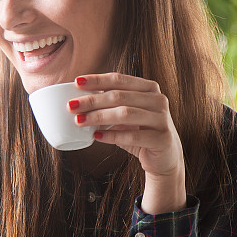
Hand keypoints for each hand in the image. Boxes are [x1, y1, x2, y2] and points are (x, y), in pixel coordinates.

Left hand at [69, 73, 185, 213]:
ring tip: (79, 121)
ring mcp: (162, 119)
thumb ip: (110, 104)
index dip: (97, 80)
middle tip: (71, 106)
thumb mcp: (127, 114)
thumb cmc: (140, 132)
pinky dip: (111, 135)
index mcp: (149, 88)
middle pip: (119, 96)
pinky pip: (132, 136)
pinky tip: (96, 136)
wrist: (165, 157)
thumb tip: (77, 99)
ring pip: (125, 113)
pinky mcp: (162, 139)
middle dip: (92, 100)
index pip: (119, 79)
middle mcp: (158, 100)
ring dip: (99, 117)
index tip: (76, 82)